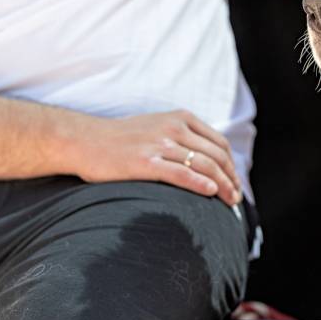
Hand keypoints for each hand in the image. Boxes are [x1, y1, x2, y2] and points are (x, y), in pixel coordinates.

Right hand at [71, 109, 241, 203]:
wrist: (85, 140)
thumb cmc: (119, 138)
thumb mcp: (156, 126)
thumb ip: (181, 136)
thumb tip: (204, 158)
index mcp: (180, 118)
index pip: (218, 143)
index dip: (232, 164)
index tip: (235, 182)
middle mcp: (174, 128)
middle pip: (216, 155)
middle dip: (231, 178)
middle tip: (236, 197)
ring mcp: (160, 145)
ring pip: (203, 165)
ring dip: (222, 185)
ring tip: (229, 201)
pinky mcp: (145, 162)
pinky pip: (180, 174)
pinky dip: (199, 184)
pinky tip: (210, 193)